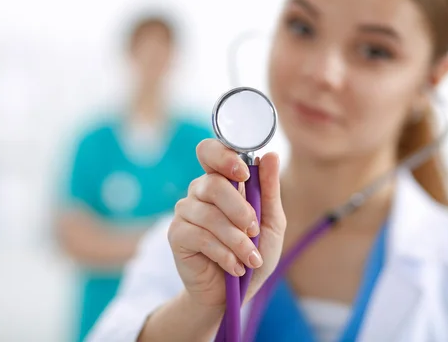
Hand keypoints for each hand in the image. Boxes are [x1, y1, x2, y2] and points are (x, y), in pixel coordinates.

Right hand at [168, 139, 286, 308]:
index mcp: (222, 181)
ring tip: (250, 258)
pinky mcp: (177, 235)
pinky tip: (234, 267)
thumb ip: (269, 190)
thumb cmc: (252, 254)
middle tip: (254, 230)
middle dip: (239, 209)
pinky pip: (200, 236)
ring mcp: (185, 212)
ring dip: (236, 240)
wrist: (233, 295)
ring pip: (209, 214)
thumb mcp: (270, 223)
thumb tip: (270, 155)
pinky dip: (224, 254)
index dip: (224, 157)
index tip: (243, 175)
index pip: (210, 151)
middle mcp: (199, 192)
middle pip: (213, 184)